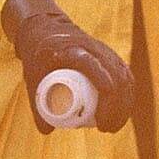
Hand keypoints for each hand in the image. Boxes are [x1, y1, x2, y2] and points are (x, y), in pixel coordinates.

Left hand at [2, 0, 134, 135]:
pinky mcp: (109, 54)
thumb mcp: (31, 76)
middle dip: (118, 108)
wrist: (45, 27)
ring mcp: (104, 50)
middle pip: (117, 80)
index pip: (101, 75)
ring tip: (114, 125)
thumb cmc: (37, 54)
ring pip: (125, 77)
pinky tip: (124, 109)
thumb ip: (37, 103)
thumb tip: (47, 131)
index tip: (101, 124)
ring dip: (125, 103)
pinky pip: (125, 73)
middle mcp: (95, 48)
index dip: (108, 102)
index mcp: (76, 51)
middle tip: (107, 129)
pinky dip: (128, 93)